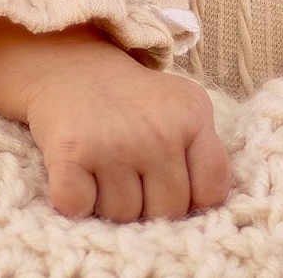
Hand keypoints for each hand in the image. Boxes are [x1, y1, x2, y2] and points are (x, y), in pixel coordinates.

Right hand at [23, 48, 231, 222]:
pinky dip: (75, 202)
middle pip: (168, 212)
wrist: (75, 66)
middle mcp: (157, 130)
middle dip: (150, 204)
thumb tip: (199, 213)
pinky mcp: (71, 152)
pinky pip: (79, 208)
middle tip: (132, 172)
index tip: (173, 185)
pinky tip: (79, 172)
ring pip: (123, 217)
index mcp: (192, 115)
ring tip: (105, 166)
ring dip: (111, 204)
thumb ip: (201, 155)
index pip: (211, 192)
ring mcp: (114, 143)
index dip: (193, 200)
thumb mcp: (182, 110)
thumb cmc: (134, 103)